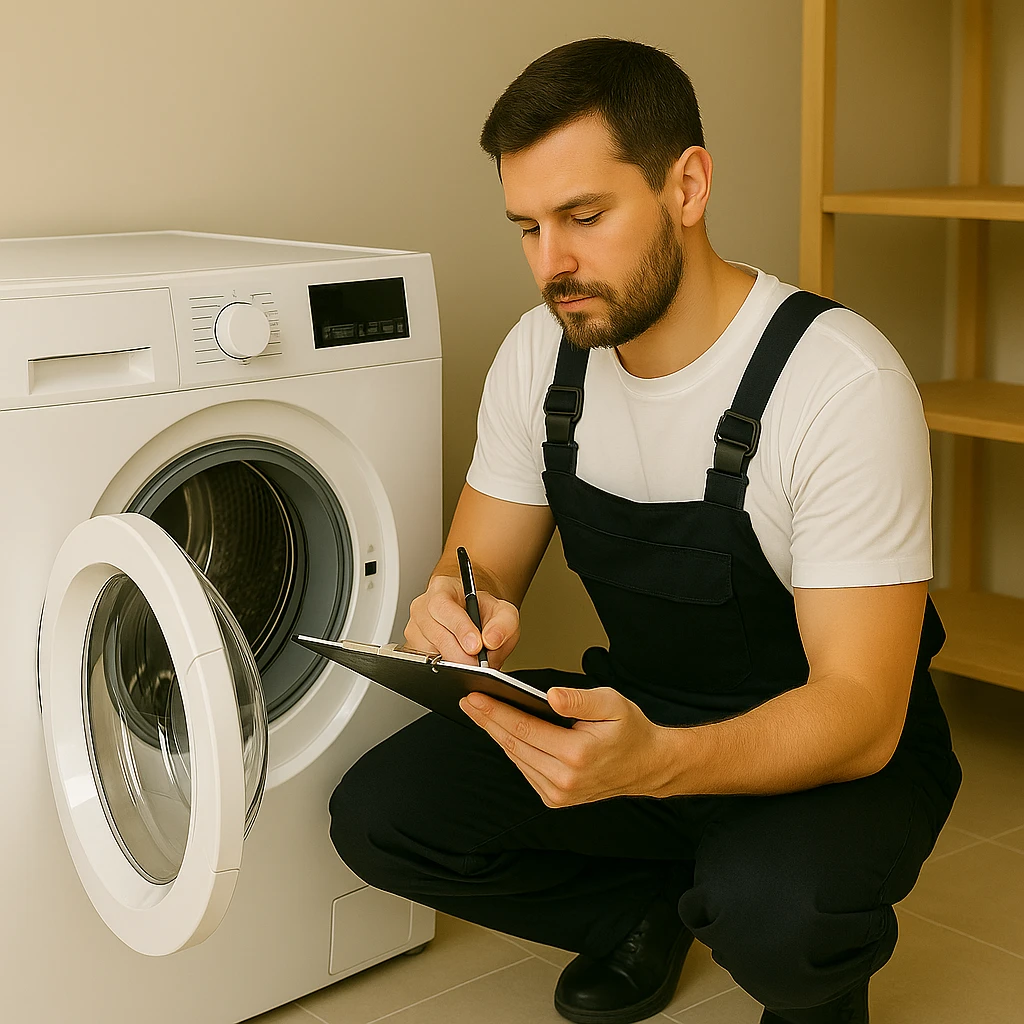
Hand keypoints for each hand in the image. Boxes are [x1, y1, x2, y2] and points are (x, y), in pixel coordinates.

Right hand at [404, 574, 520, 668]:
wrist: (474, 617)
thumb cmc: (483, 611)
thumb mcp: (503, 611)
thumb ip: (503, 623)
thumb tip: (491, 640)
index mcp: (441, 589)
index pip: (443, 607)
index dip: (460, 628)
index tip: (476, 646)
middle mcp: (423, 607)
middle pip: (436, 633)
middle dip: (459, 654)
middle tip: (477, 664)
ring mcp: (415, 629)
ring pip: (429, 652)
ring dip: (452, 662)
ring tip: (471, 661)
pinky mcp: (413, 649)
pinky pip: (425, 664)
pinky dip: (444, 669)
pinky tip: (458, 662)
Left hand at [458, 685, 668, 806]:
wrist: (647, 765)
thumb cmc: (630, 730)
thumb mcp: (612, 703)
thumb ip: (579, 699)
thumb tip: (550, 696)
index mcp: (576, 754)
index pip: (524, 730)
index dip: (496, 712)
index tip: (475, 698)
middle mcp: (564, 779)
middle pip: (514, 745)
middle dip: (488, 721)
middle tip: (468, 701)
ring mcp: (558, 793)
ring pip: (516, 759)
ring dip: (496, 735)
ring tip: (479, 713)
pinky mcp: (555, 799)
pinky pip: (526, 769)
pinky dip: (512, 750)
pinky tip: (502, 731)